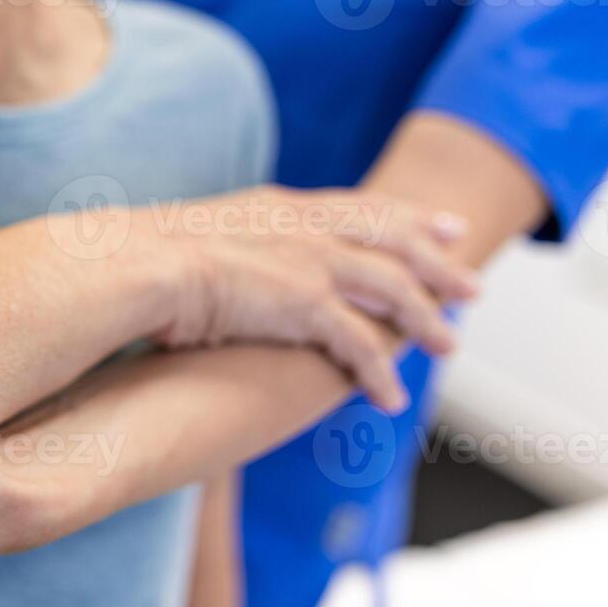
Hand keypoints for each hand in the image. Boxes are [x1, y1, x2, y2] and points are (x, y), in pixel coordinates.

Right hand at [147, 186, 479, 410]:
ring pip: (394, 290)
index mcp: (280, 208)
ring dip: (425, 320)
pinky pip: (362, 344)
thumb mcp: (196, 235)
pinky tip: (389, 399)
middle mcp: (306, 228)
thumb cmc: (145, 257)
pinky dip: (380, 373)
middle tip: (471, 283)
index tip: (440, 223)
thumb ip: (226, 245)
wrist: (136, 265)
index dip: (406, 217)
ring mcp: (311, 263)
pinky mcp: (306, 305)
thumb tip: (214, 263)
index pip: (359, 207)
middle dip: (439, 263)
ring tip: (448, 347)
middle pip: (394, 242)